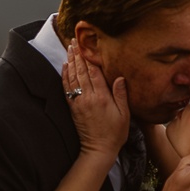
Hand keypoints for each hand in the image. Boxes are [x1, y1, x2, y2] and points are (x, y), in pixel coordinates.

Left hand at [61, 44, 129, 160]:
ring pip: (72, 77)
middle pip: (81, 71)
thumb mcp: (124, 115)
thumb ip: (121, 95)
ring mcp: (78, 102)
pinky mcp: (72, 108)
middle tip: (74, 40)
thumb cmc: (115, 133)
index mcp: (102, 97)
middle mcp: (88, 98)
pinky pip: (67, 88)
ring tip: (69, 48)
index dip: (89, 57)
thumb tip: (120, 77)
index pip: (94, 72)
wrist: (98, 150)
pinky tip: (64, 66)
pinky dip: (65, 76)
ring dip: (70, 61)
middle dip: (77, 54)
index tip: (86, 44)